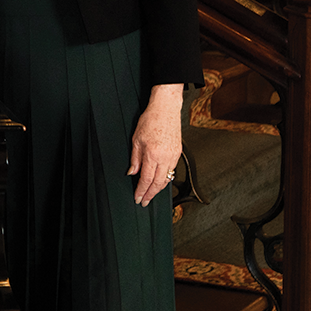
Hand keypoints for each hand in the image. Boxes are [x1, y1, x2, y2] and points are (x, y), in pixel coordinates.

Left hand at [129, 82, 183, 206]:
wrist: (166, 109)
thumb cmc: (150, 120)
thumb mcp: (136, 139)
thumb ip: (135, 159)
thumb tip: (132, 172)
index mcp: (152, 154)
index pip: (146, 179)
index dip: (141, 191)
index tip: (138, 198)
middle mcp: (165, 158)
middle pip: (158, 183)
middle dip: (150, 194)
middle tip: (144, 202)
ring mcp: (173, 156)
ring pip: (167, 179)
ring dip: (158, 189)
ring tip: (151, 194)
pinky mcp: (178, 153)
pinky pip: (172, 171)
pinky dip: (166, 179)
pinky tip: (160, 181)